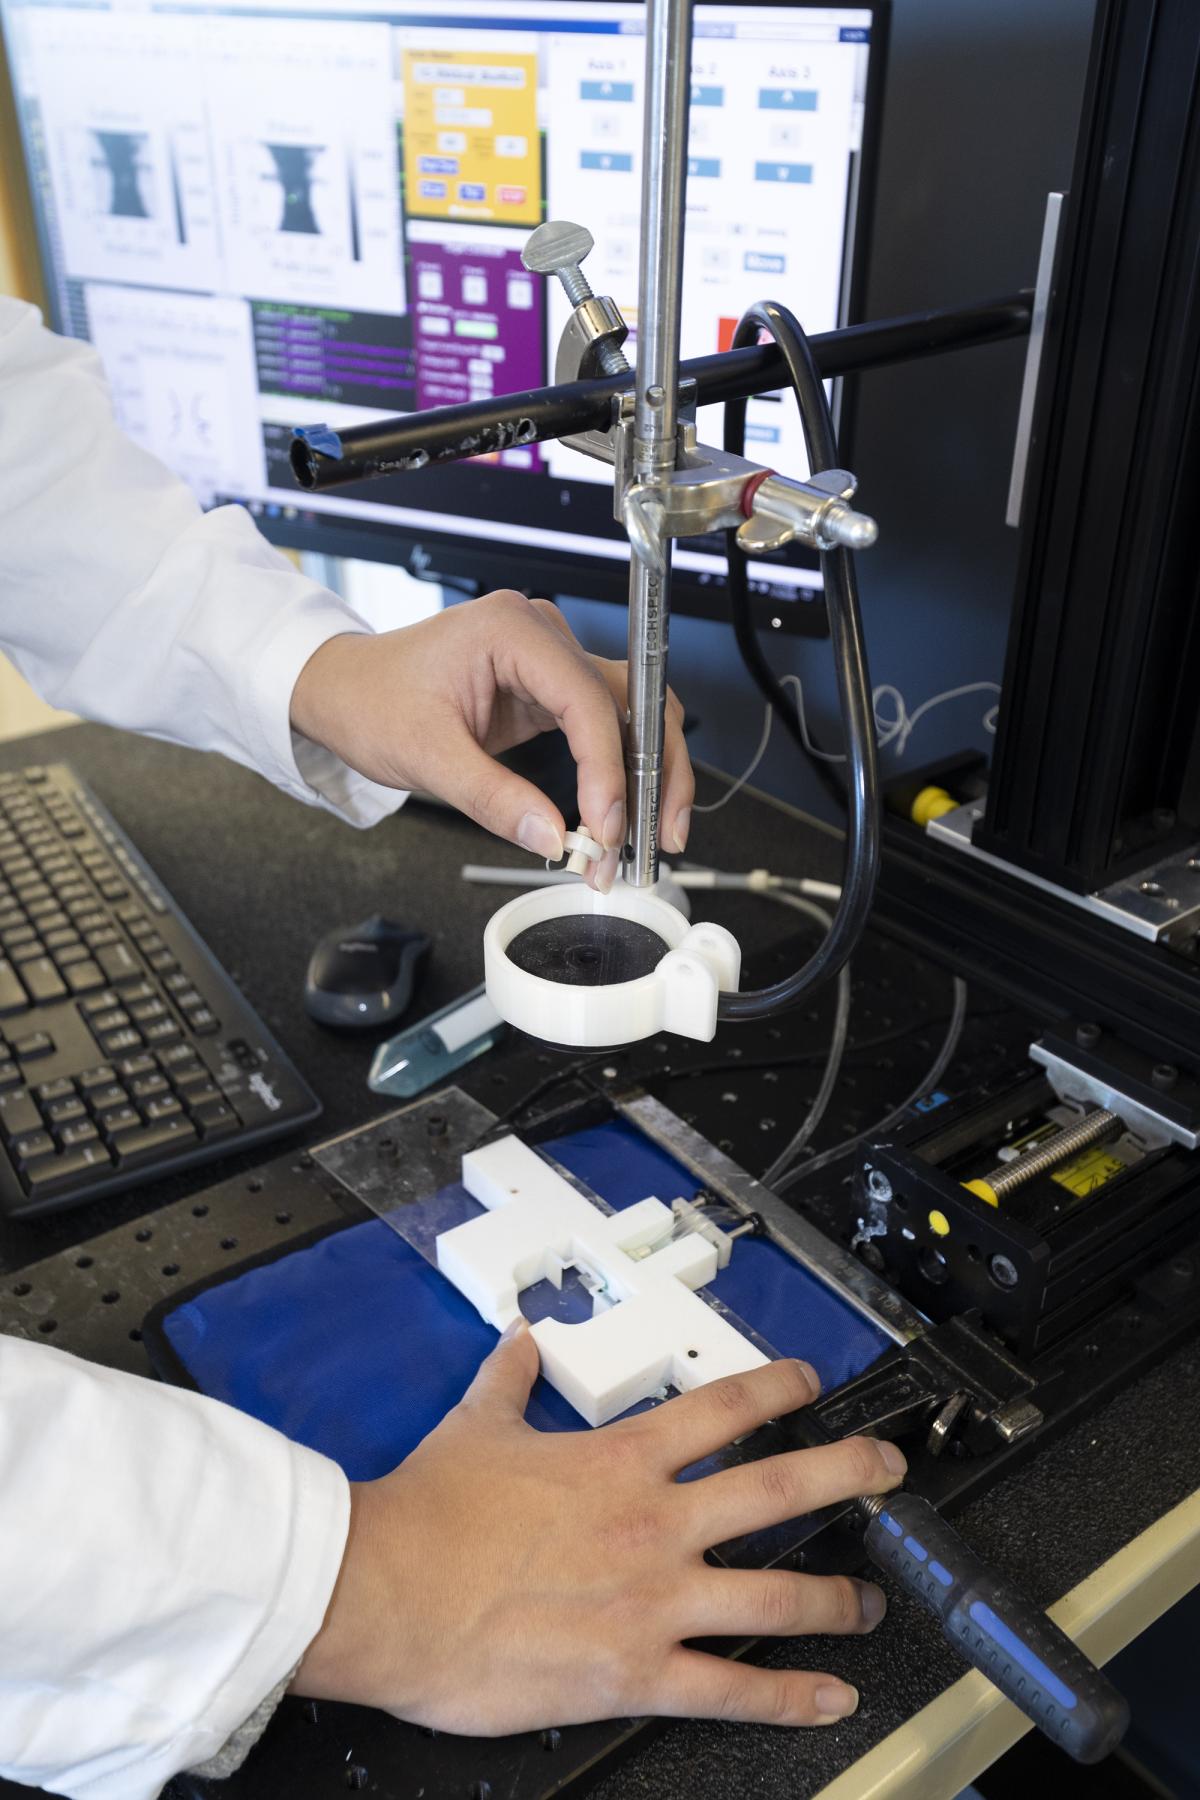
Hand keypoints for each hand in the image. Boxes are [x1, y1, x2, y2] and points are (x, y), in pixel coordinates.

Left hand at [289, 591, 693, 890]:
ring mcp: (550, 660)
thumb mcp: (425, 757)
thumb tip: (554, 838)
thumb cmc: (370, 700)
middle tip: (656, 840)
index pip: (587, 700)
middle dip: (652, 775)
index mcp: (512, 632)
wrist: (342, 688)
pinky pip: (603, 729)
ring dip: (646, 777)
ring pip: (631, 716)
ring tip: (647, 840)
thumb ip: (493, 799)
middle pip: (633, 701)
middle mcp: (543, 636)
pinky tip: (620, 818)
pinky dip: (618, 775)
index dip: (609, 769)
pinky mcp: (549, 688)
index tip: (608, 827)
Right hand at [292, 1323, 905, 1733]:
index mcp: (618, 1459)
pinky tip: (829, 1699)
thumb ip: (508, 1380)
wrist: (388, 1591)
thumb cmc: (429, 1514)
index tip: (810, 1384)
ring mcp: (652, 1599)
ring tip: (872, 1603)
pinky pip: (728, 1686)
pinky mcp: (634, 1672)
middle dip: (846, 1475)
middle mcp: (652, 1522)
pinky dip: (788, 1696)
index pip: (721, 1410)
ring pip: (773, 1595)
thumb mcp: (474, 1427)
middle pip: (775, 1491)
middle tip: (889, 1471)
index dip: (778, 1390)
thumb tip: (518, 1341)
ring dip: (835, 1600)